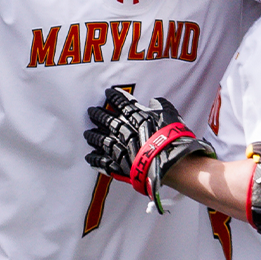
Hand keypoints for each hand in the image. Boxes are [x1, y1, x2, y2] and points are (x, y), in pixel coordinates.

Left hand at [84, 86, 212, 212]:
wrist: (172, 162)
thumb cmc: (173, 138)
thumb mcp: (171, 115)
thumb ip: (161, 106)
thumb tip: (154, 101)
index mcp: (137, 117)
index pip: (123, 103)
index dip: (114, 97)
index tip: (107, 93)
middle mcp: (126, 131)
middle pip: (108, 121)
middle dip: (98, 115)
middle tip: (91, 112)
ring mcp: (121, 148)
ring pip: (102, 140)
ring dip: (94, 137)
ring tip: (87, 134)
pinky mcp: (121, 166)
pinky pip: (104, 162)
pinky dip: (96, 160)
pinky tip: (90, 157)